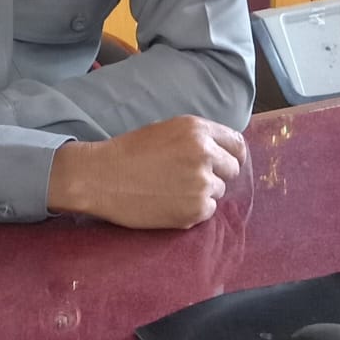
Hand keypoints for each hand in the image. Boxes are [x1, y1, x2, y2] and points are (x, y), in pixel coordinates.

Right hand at [47, 115, 245, 229]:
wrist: (102, 177)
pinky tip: (169, 202)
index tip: (224, 161)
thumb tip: (220, 151)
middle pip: (232, 168)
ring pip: (218, 191)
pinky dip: (193, 209)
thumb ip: (195, 137)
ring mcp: (202, 184)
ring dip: (202, 191)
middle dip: (217, 173)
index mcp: (197, 129)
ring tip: (172, 188)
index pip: (237, 143)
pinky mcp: (195, 210)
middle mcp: (204, 154)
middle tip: (189, 176)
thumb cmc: (128, 151)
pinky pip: (207, 211)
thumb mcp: (165, 129)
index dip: (231, 153)